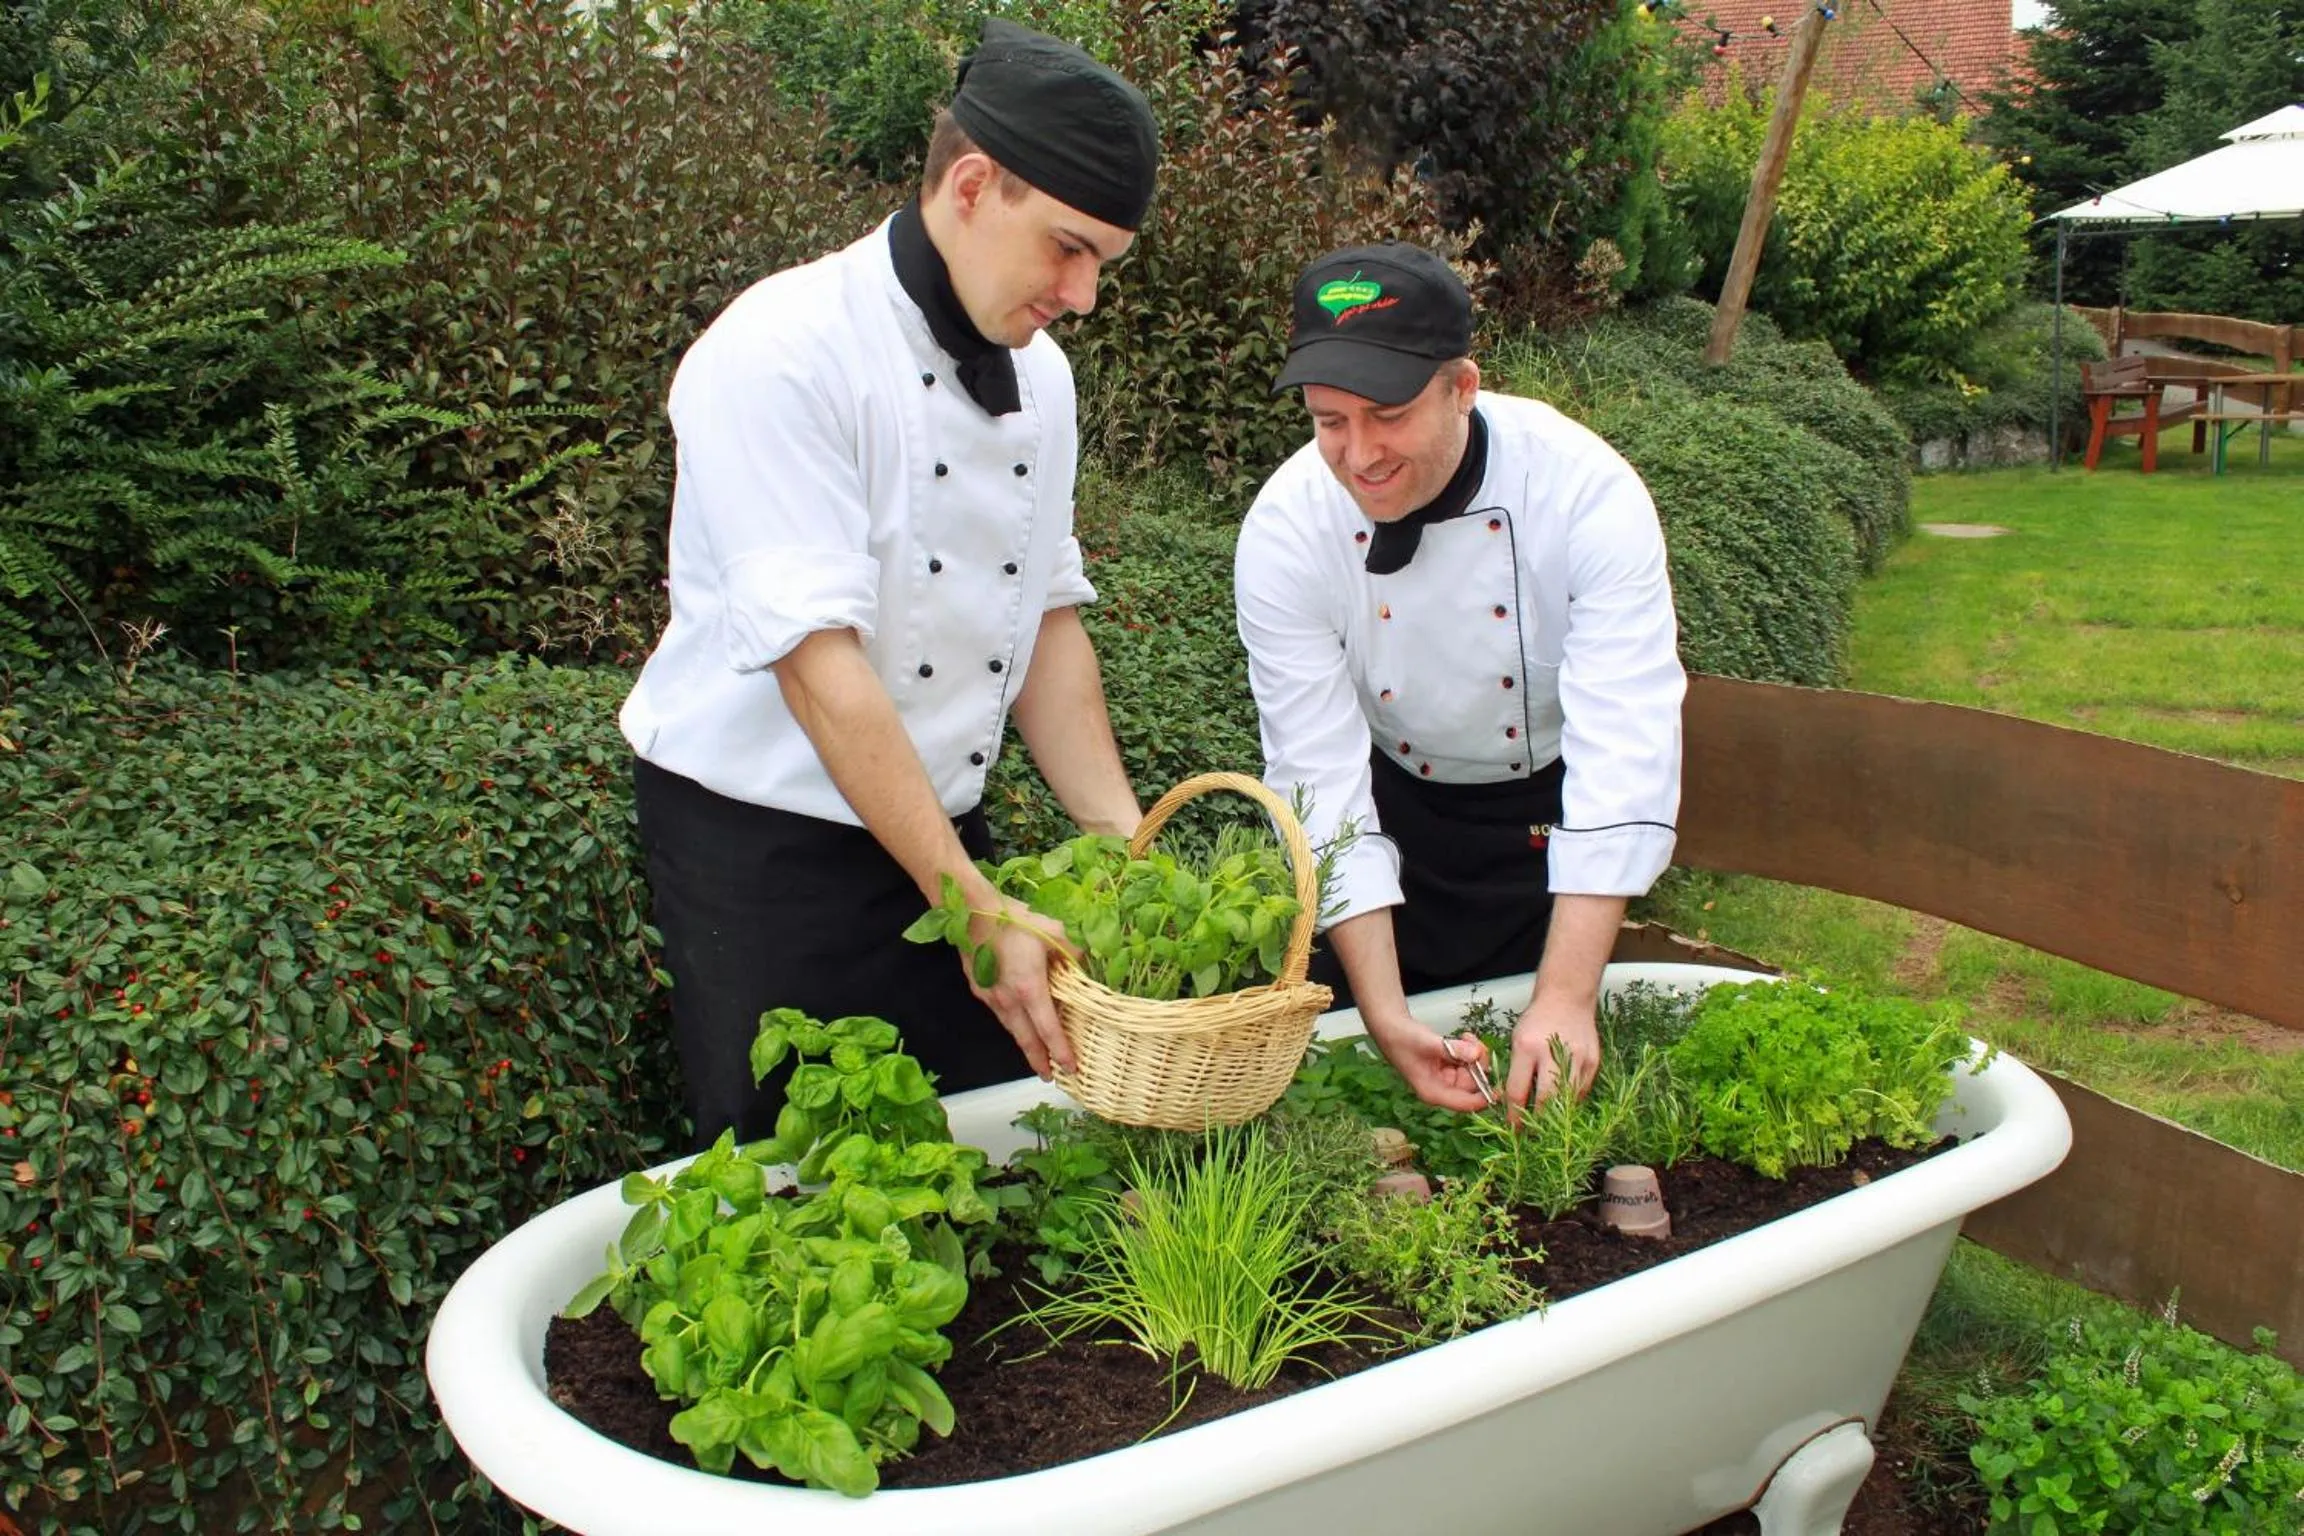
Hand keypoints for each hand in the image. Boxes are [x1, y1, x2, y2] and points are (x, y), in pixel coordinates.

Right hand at [966, 898, 1077, 1079]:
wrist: (970, 910)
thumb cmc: (1013, 919)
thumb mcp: (1054, 930)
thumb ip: (1075, 951)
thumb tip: (1088, 966)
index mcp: (1030, 989)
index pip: (1049, 1030)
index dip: (1061, 1051)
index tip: (1072, 1068)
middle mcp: (1009, 1000)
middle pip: (1027, 1040)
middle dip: (1040, 1061)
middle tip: (1051, 1077)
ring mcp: (991, 997)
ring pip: (1011, 1029)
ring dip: (1025, 1046)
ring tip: (1036, 1057)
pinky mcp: (979, 989)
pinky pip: (1000, 1014)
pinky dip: (1012, 1025)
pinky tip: (1017, 1024)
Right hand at [1368, 1018, 1495, 1112]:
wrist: (1391, 1026)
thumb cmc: (1403, 1039)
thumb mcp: (1428, 1043)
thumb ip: (1453, 1050)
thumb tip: (1476, 1054)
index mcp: (1434, 1092)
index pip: (1466, 1103)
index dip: (1485, 1097)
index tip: (1500, 1087)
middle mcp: (1441, 1088)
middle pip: (1473, 1085)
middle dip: (1479, 1064)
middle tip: (1475, 1044)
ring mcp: (1445, 1077)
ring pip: (1473, 1071)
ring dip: (1475, 1054)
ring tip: (1466, 1037)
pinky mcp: (1448, 1066)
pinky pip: (1467, 1062)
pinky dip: (1469, 1050)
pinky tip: (1463, 1037)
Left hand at [1504, 993, 1600, 1125]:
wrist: (1567, 998)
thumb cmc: (1536, 1021)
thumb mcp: (1517, 1041)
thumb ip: (1517, 1071)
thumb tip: (1515, 1105)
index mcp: (1527, 1048)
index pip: (1518, 1091)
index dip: (1514, 1116)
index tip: (1512, 1130)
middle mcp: (1553, 1053)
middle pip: (1546, 1100)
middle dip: (1537, 1122)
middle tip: (1532, 1135)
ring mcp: (1577, 1058)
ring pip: (1567, 1100)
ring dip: (1557, 1116)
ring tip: (1548, 1127)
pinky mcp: (1593, 1061)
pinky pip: (1582, 1091)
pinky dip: (1571, 1101)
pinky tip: (1563, 1106)